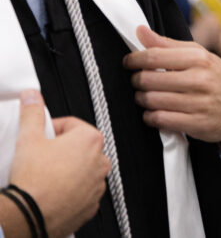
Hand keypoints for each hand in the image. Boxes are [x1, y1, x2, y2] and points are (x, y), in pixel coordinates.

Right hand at [7, 90, 109, 237]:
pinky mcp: (92, 204)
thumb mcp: (29, 138)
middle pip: (80, 147)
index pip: (72, 125)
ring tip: (47, 175)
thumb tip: (32, 96)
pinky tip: (54, 192)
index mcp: (91, 139)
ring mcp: (99, 184)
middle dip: (62, 149)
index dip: (52, 129)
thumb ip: (32, 113)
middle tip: (42, 156)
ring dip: (69, 170)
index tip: (41, 136)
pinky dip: (71, 190)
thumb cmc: (34, 179)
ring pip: (83, 169)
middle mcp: (101, 161)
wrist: (30, 214)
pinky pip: (83, 191)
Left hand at [123, 26, 220, 146]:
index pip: (154, 56)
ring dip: (142, 99)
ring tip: (147, 96)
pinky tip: (155, 112)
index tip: (129, 62)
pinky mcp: (196, 123)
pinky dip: (150, 117)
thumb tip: (140, 30)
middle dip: (137, 81)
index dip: (134, 60)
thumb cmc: (218, 79)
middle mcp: (200, 79)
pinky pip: (159, 120)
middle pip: (148, 79)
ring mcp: (198, 103)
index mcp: (199, 58)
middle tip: (139, 81)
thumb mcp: (200, 56)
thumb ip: (168, 45)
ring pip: (151, 100)